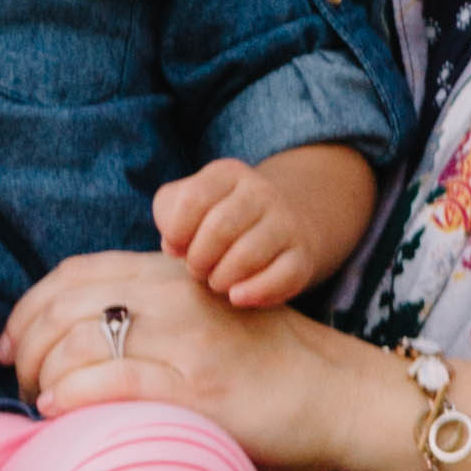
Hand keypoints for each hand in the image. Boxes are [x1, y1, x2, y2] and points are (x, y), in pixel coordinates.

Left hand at [4, 251, 390, 470]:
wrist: (339, 396)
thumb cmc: (266, 364)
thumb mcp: (205, 314)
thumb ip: (151, 308)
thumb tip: (74, 334)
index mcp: (173, 272)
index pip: (74, 274)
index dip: (28, 308)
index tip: (10, 345)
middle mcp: (176, 295)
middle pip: (66, 305)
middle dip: (24, 345)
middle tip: (17, 382)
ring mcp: (188, 342)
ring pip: (80, 340)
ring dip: (40, 374)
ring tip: (37, 403)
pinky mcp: (200, 390)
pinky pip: (118, 382)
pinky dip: (73, 395)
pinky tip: (55, 410)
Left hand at [153, 145, 370, 311]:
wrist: (280, 224)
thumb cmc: (218, 219)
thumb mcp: (188, 203)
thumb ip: (168, 213)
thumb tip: (173, 245)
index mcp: (227, 173)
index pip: (193, 198)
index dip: (176, 232)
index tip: (175, 248)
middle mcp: (261, 191)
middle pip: (219, 228)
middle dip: (199, 259)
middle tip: (198, 269)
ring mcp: (286, 222)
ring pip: (248, 254)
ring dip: (222, 278)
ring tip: (217, 281)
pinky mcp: (302, 256)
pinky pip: (281, 277)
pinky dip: (255, 292)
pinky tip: (237, 296)